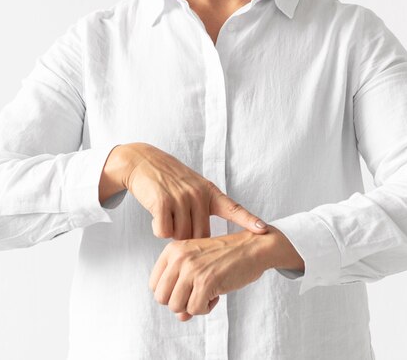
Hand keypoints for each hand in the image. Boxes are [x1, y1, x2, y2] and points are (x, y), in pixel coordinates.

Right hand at [124, 143, 267, 239]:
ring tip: (167, 212)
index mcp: (209, 192)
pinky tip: (157, 213)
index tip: (264, 230)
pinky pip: (164, 232)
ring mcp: (181, 197)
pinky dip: (158, 228)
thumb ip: (202, 210)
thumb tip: (206, 243)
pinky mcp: (163, 202)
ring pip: (181, 237)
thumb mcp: (192, 187)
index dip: (248, 220)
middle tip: (177, 219)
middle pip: (201, 236)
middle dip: (189, 236)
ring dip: (172, 231)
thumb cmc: (169, 180)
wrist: (143, 162)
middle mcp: (198, 194)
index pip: (233, 209)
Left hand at [149, 231, 266, 320]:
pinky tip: (217, 294)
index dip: (171, 292)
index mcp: (173, 249)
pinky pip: (195, 310)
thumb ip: (182, 289)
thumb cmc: (225, 257)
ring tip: (207, 292)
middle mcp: (179, 257)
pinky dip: (206, 308)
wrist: (252, 247)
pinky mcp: (206, 281)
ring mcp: (192, 269)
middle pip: (162, 298)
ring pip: (176, 306)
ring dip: (193, 306)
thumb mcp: (197, 266)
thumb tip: (180, 317)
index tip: (188, 286)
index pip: (154, 284)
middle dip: (180, 302)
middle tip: (197, 292)